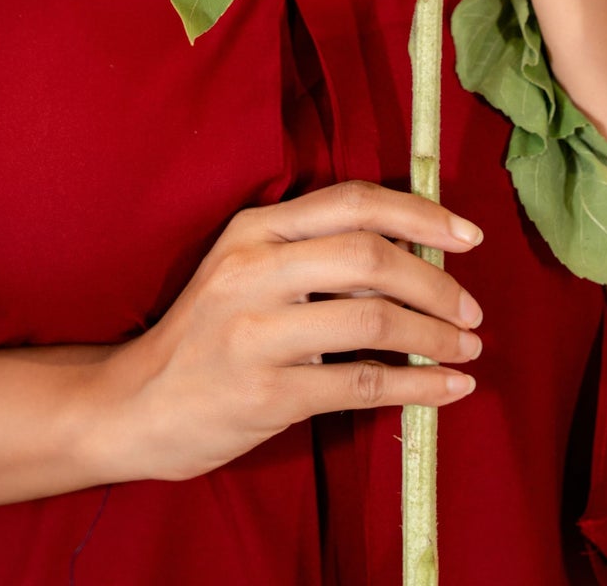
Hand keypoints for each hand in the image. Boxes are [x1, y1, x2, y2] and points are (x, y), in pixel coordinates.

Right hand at [86, 180, 483, 483]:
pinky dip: (418, 385)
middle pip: (370, 257)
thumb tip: (411, 251)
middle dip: (436, 282)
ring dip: (435, 336)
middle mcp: (254, 269)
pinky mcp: (267, 394)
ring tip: (469, 349)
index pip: (353, 201)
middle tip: (472, 309)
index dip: (420, 214)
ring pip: (373, 320)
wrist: (134, 404)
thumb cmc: (206, 333)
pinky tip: (448, 389)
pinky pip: (362, 384)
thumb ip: (311, 252)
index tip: (468, 234)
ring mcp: (258, 333)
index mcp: (254, 228)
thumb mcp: (244, 268)